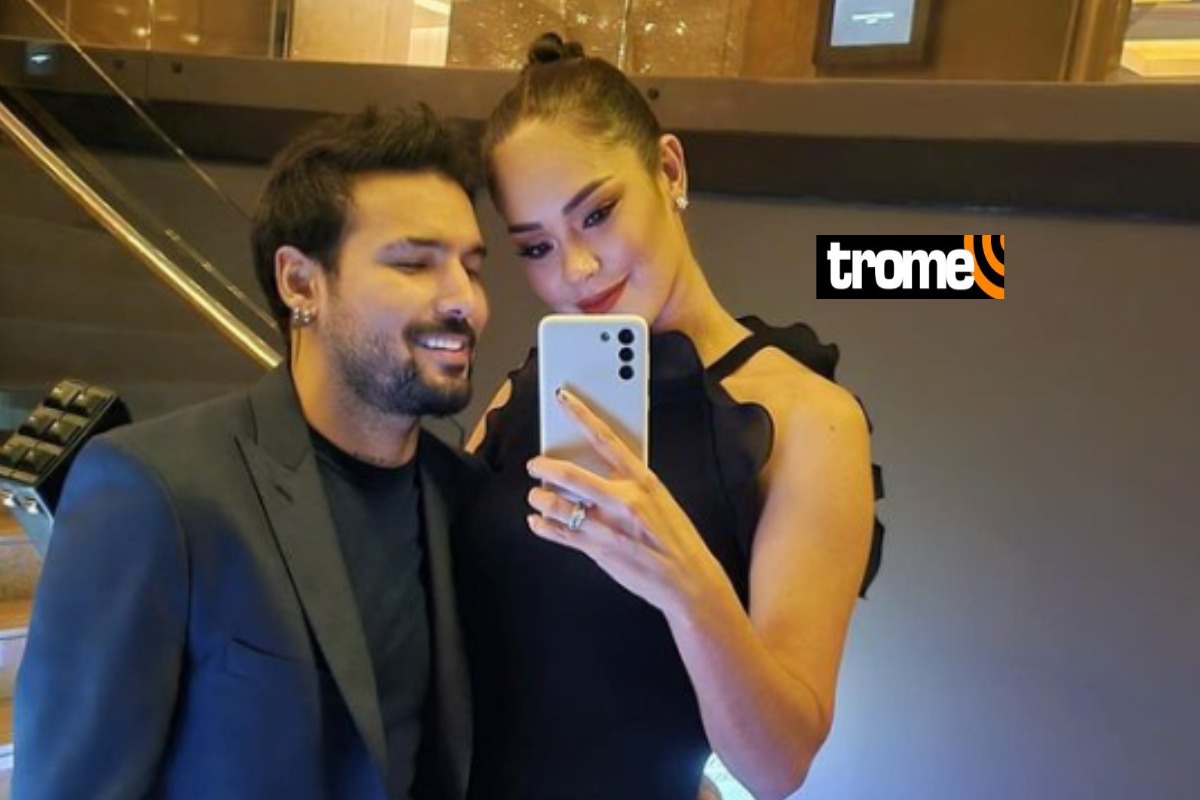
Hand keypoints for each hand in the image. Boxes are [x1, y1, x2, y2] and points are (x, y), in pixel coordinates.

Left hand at [526, 388, 727, 614]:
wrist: (688, 579)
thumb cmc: (676, 538)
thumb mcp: (660, 499)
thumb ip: (629, 482)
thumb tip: (597, 467)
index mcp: (643, 480)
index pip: (605, 438)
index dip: (580, 414)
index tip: (562, 399)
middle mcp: (624, 499)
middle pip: (571, 474)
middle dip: (544, 466)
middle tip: (535, 464)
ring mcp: (609, 526)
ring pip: (558, 505)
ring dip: (540, 498)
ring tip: (536, 496)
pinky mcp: (599, 550)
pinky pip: (559, 533)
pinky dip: (542, 526)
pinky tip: (538, 522)